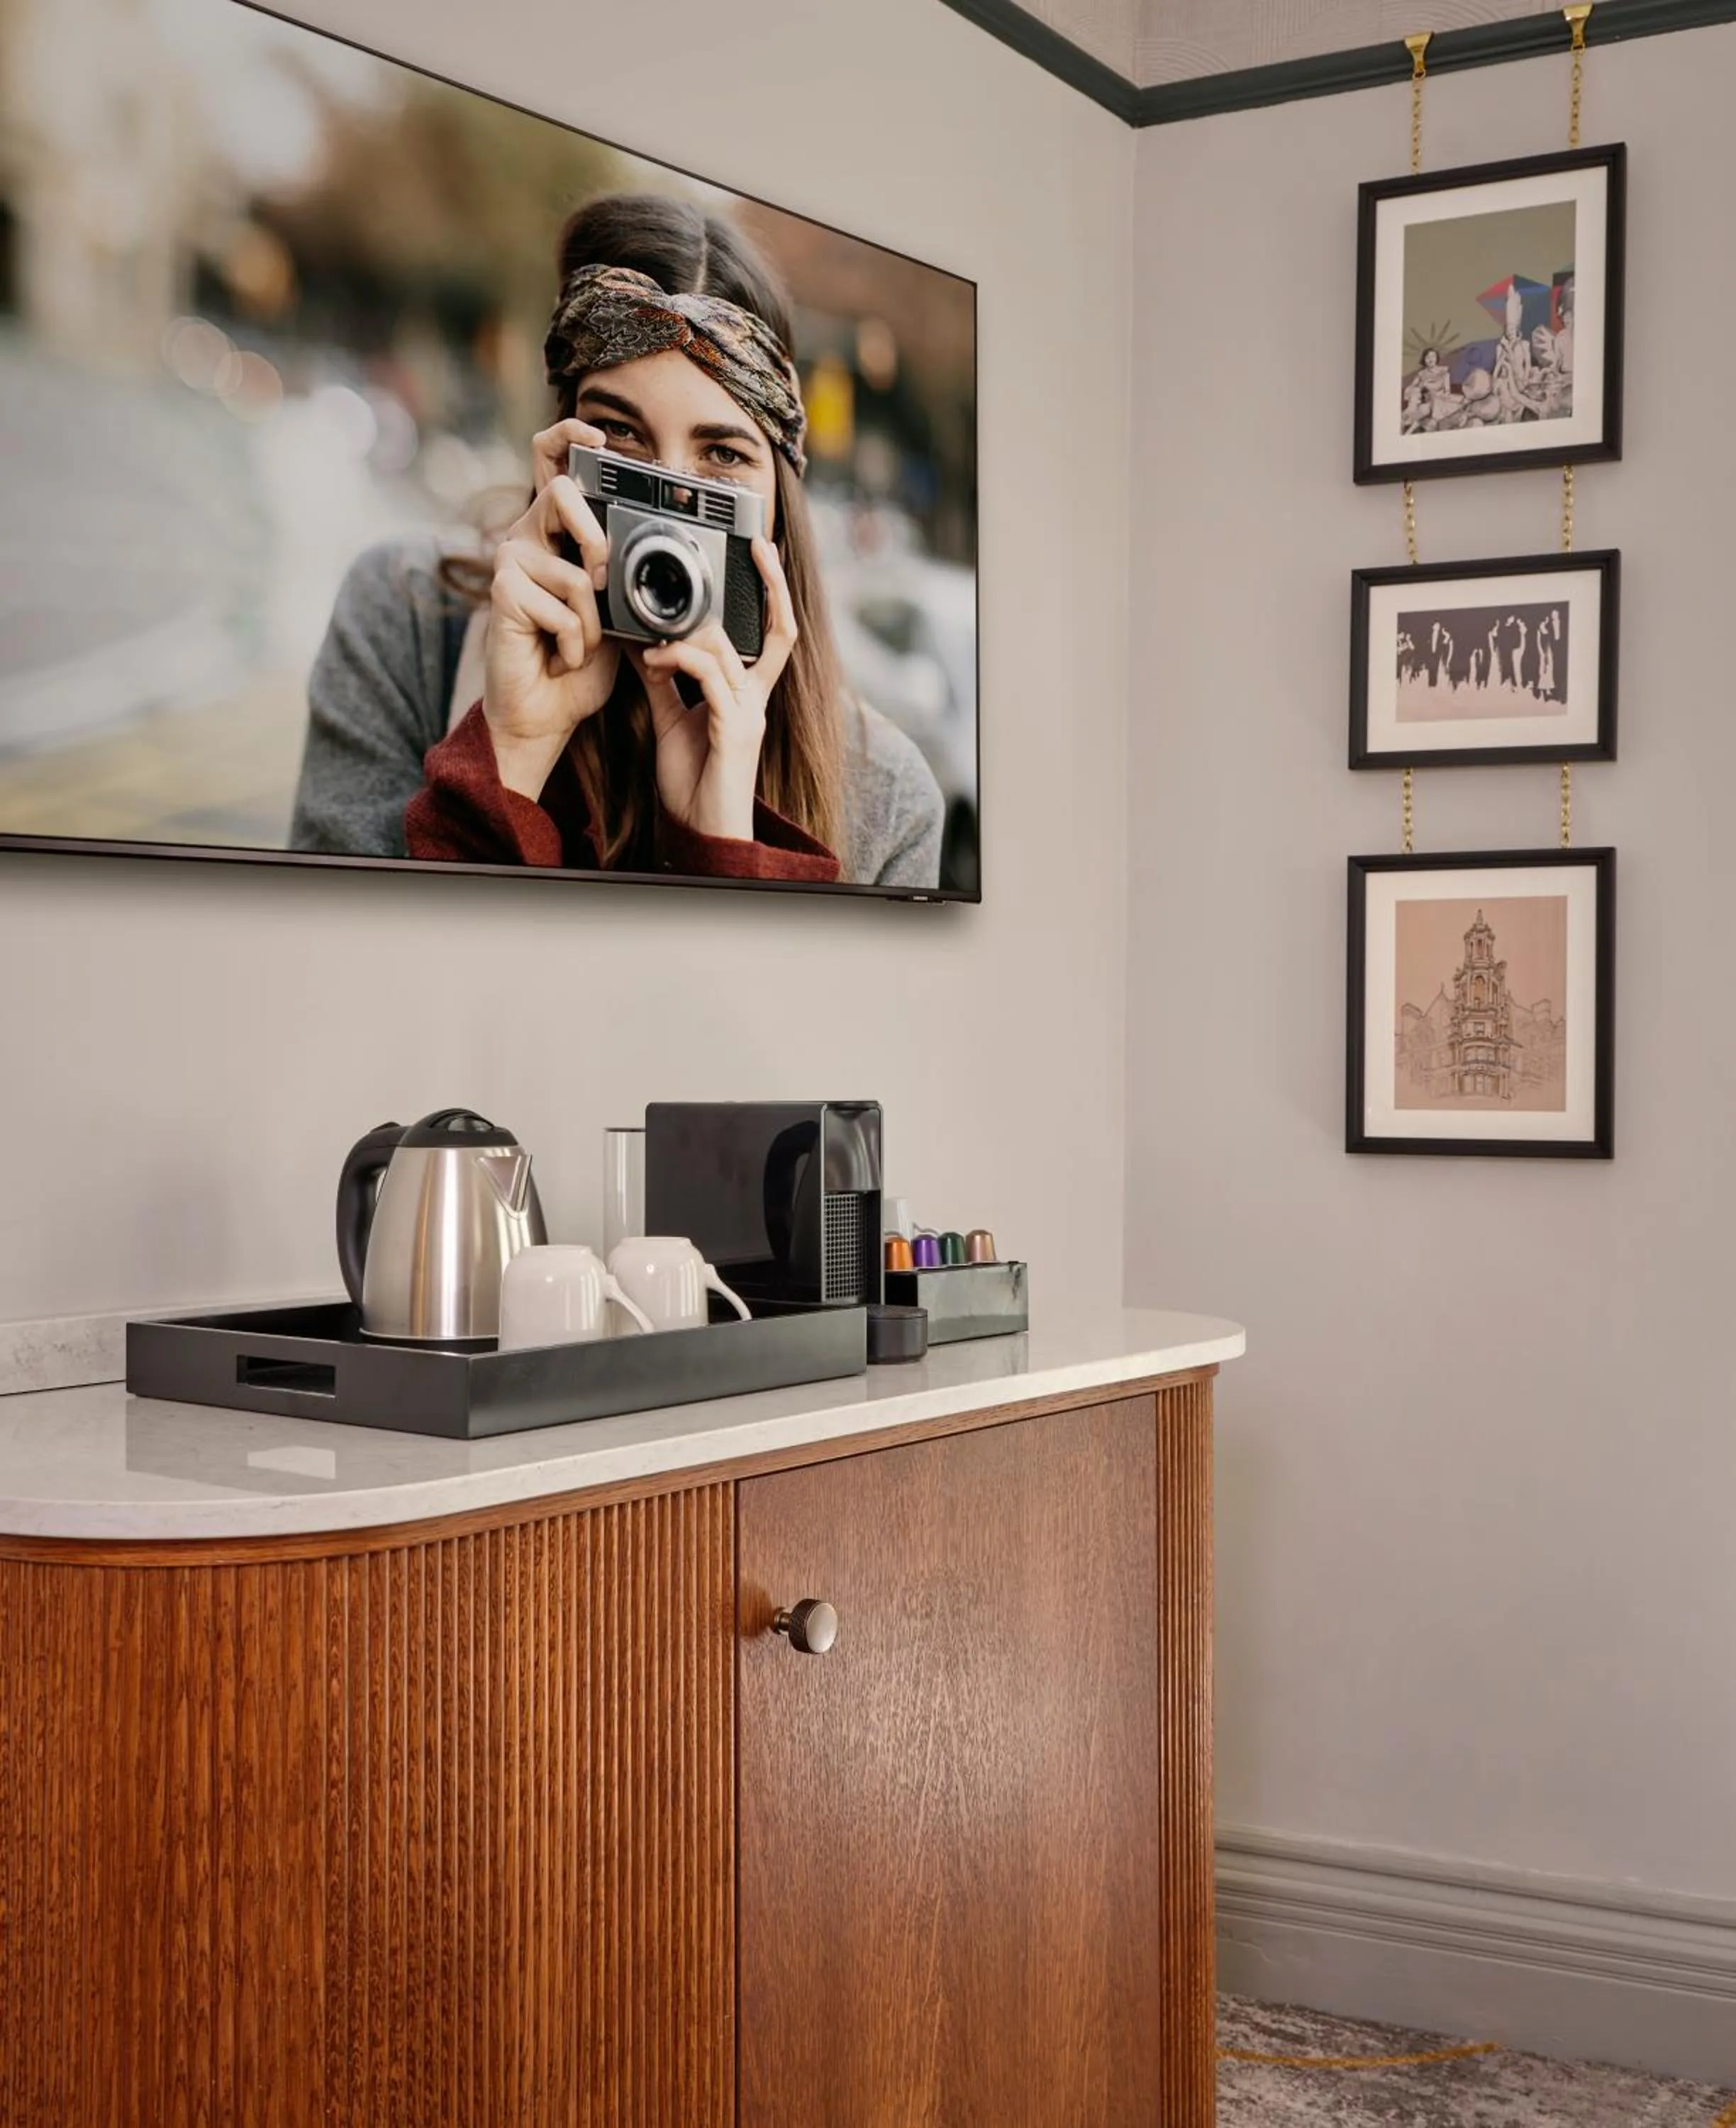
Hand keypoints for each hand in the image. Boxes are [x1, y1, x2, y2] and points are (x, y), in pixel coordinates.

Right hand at [482, 420, 619, 800]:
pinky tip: (559, 655)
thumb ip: (627, 574)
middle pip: (559, 493)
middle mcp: (528, 537)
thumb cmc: (580, 663)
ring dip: (592, 621)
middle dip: (595, 540)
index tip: (600, 439)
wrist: (546, 713)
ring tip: (577, 644)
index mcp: (557, 534)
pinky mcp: (503, 590)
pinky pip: (563, 605)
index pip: (550, 462)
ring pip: (574, 570)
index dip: (569, 437)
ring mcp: (510, 561)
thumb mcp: (618, 612)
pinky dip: (575, 642)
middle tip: (599, 583)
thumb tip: (664, 545)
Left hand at [633, 539, 797, 843]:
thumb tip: (645, 647)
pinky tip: (655, 662)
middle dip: (749, 593)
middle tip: (725, 564)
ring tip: (650, 646)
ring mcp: (749, 713)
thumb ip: (664, 683)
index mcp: (747, 695)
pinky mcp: (735, 728)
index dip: (775, 592)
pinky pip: (710, 677)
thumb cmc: (694, 785)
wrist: (701, 832)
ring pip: (725, 649)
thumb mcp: (671, 722)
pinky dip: (680, 661)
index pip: (774, 633)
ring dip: (683, 638)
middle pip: (759, 631)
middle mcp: (755, 699)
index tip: (761, 552)